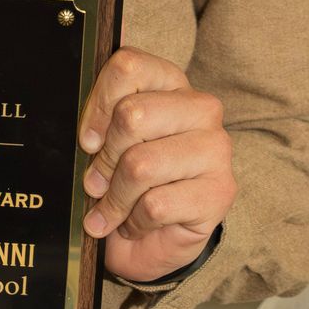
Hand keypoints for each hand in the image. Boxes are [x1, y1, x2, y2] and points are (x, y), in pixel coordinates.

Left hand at [77, 48, 233, 284]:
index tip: (88, 141)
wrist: (153, 241)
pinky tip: (138, 224)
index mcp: (171, 83)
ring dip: (116, 199)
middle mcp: (201, 109)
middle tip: (97, 184)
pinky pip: (156, 205)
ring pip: (141, 165)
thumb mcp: (107, 146)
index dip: (98, 107)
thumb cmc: (128, 185)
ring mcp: (216, 149)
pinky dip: (135, 222)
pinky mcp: (220, 191)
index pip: (129, 67)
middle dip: (104, 160)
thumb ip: (99, 128)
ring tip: (114, 211)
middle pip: (131, 115)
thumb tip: (89, 141)